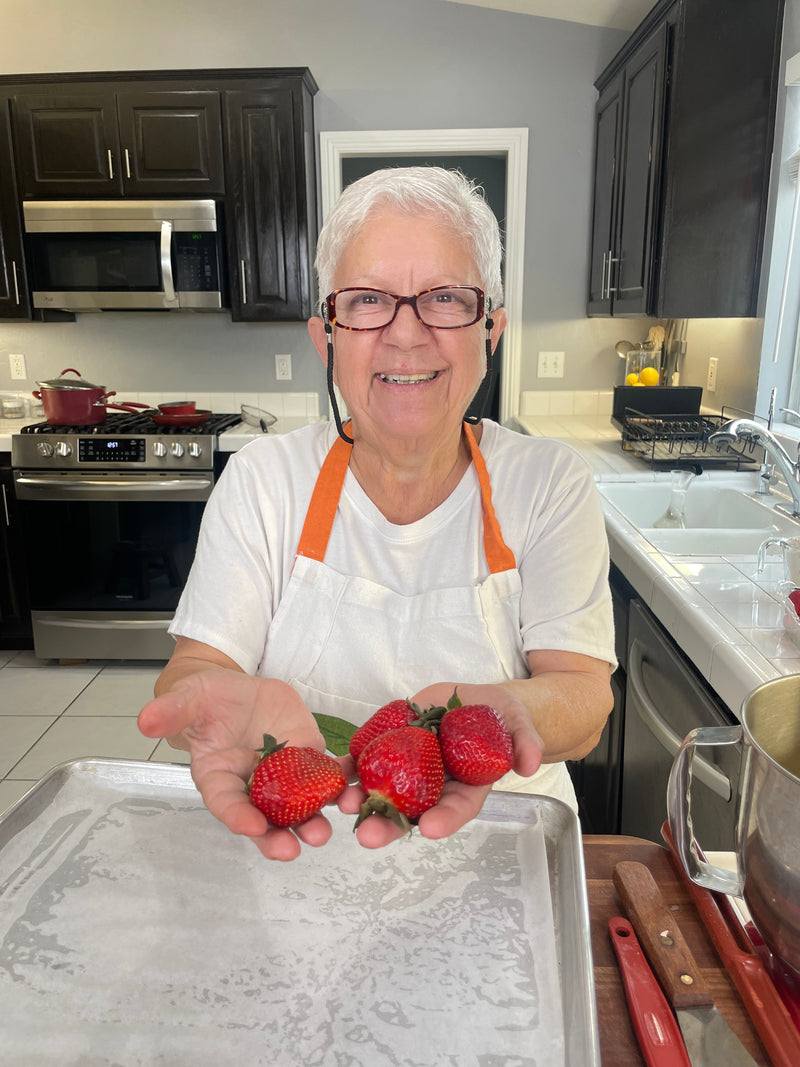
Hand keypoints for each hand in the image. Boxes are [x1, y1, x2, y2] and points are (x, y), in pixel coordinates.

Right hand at [138, 670, 344, 860]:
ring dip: (312, 821)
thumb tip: (144, 720)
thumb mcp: (188, 699)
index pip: (226, 804)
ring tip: (323, 834)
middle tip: (292, 850)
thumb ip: (172, 712)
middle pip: (265, 819)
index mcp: (219, 778)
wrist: (237, 691)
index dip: (237, 817)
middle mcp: (252, 786)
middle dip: (277, 836)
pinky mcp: (309, 758)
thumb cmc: (207, 700)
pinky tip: (351, 793)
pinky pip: (326, 776)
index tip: (252, 827)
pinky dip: (339, 786)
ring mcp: (283, 776)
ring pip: (299, 806)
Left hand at [343, 681, 542, 849]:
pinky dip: (351, 768)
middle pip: (412, 810)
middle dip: (390, 825)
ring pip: (384, 789)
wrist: (474, 701)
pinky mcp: (391, 743)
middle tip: (370, 836)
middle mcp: (435, 783)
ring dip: (362, 800)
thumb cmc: (499, 719)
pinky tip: (336, 774)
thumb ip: (525, 743)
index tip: (429, 829)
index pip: (456, 808)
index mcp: (466, 786)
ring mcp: (410, 765)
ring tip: (345, 806)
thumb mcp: (519, 725)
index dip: (444, 819)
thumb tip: (529, 764)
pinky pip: (368, 759)